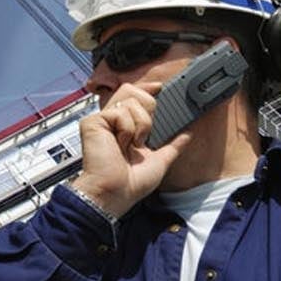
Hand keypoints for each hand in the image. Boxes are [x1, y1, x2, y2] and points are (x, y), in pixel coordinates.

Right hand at [71, 83, 191, 217]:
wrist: (116, 193)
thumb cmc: (131, 183)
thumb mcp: (160, 161)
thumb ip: (172, 145)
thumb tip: (187, 134)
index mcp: (127, 128)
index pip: (135, 97)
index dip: (147, 89)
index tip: (161, 88)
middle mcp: (113, 122)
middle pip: (131, 90)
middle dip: (148, 107)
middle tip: (145, 133)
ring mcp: (102, 121)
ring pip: (129, 100)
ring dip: (141, 124)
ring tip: (132, 144)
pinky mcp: (93, 123)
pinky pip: (120, 112)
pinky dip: (128, 130)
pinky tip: (121, 144)